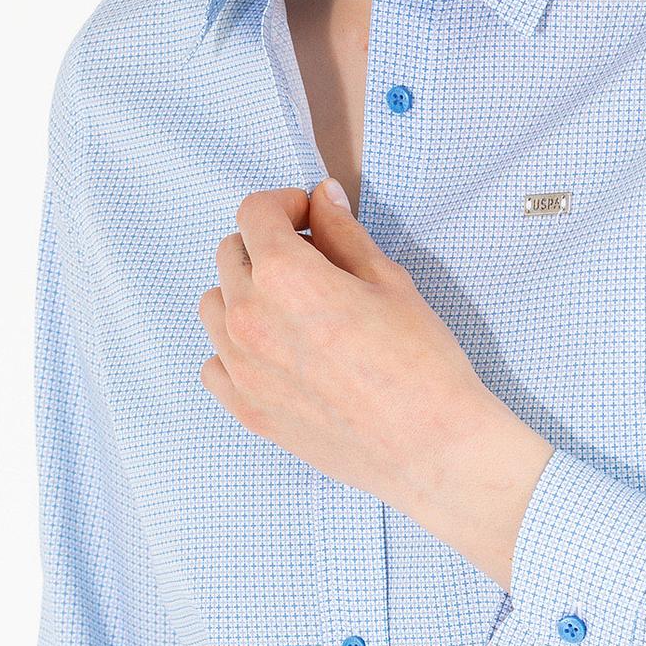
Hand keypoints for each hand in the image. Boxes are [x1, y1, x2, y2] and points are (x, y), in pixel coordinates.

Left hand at [198, 183, 551, 584]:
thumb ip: (343, 234)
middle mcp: (250, 318)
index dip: (284, 205)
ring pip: (214, 306)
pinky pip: (215, 363)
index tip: (308, 219)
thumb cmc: (422, 364)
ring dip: (244, 294)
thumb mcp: (389, 281)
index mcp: (286, 276)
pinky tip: (275, 353)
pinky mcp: (248, 409)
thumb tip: (323, 197)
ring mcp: (242, 368)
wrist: (431, 447)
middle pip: (230, 254)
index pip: (254, 212)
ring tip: (291, 310)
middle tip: (310, 263)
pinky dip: (235, 349)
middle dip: (266, 246)